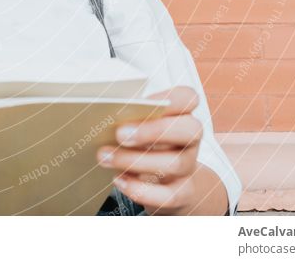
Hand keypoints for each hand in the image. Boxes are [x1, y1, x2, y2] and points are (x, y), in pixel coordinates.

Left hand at [96, 86, 202, 214]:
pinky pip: (169, 196)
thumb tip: (104, 113)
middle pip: (189, 129)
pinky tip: (119, 179)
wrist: (168, 186)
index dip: (168, 98)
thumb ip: (129, 118)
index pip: (188, 98)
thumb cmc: (144, 145)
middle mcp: (190, 139)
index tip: (138, 103)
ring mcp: (189, 167)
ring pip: (175, 163)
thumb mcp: (139, 128)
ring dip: (135, 161)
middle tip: (119, 134)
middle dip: (153, 130)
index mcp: (181, 114)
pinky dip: (141, 190)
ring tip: (104, 156)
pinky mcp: (183, 194)